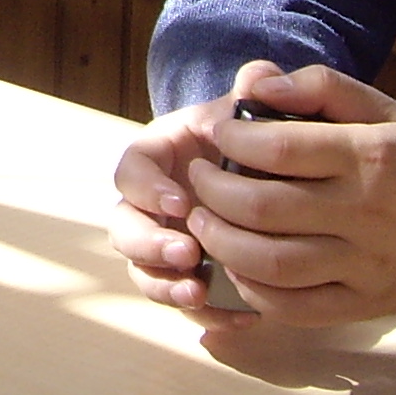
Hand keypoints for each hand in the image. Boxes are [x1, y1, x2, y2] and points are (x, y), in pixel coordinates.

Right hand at [111, 89, 238, 309]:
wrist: (271, 171)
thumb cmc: (254, 136)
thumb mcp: (254, 111)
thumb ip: (256, 89)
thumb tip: (260, 78)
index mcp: (158, 158)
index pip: (131, 169)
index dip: (147, 188)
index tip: (180, 202)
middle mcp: (152, 203)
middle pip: (124, 227)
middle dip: (148, 244)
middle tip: (187, 254)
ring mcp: (167, 241)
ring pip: (144, 270)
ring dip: (164, 285)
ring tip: (198, 294)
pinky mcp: (190, 275)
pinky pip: (184, 300)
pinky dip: (207, 315)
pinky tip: (242, 317)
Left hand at [175, 60, 395, 326]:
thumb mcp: (387, 109)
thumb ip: (321, 88)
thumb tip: (256, 85)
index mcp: (371, 157)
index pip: (279, 149)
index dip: (232, 141)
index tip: (216, 133)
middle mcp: (367, 214)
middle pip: (264, 208)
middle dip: (212, 193)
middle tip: (198, 178)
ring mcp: (366, 266)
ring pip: (272, 264)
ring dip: (222, 243)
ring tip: (202, 221)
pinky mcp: (366, 305)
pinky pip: (295, 308)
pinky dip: (254, 291)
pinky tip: (238, 267)